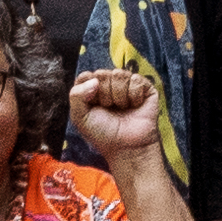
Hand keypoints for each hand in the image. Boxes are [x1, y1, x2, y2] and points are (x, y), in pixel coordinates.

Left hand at [64, 59, 165, 185]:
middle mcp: (109, 84)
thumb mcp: (80, 117)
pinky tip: (135, 106)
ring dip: (119, 96)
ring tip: (122, 109)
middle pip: (101, 74)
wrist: (126, 146)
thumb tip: (94, 80)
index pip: (86, 76)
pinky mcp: (145, 88)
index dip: (88, 90)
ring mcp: (127, 85)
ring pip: (119, 74)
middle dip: (104, 94)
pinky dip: (134, 96)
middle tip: (109, 109)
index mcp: (92, 90)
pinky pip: (136, 79)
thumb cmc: (103, 134)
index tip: (93, 105)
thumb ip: (76, 95)